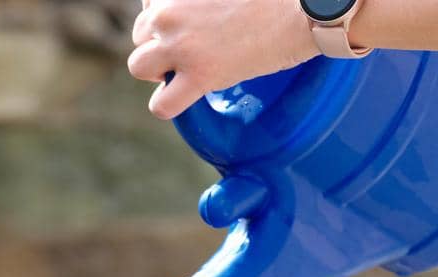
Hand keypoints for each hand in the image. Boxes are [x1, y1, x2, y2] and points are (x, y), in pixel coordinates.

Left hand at [128, 0, 318, 119]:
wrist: (298, 9)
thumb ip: (196, 2)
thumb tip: (197, 23)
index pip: (148, 8)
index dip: (166, 24)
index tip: (189, 29)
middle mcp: (167, 13)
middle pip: (140, 37)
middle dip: (161, 47)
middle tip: (192, 52)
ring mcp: (180, 45)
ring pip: (138, 67)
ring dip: (158, 72)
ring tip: (184, 72)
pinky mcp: (199, 74)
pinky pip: (161, 105)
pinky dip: (168, 104)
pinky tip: (186, 96)